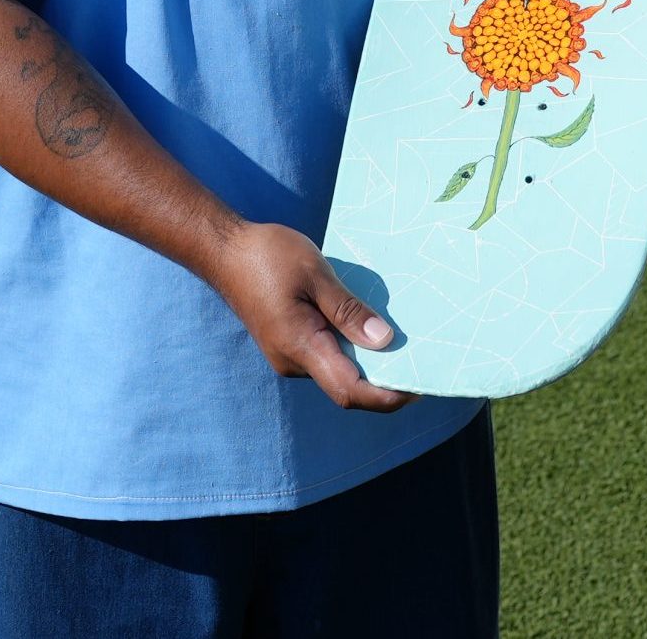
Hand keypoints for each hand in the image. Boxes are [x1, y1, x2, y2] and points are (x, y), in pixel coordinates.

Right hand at [206, 221, 417, 413]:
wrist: (224, 250)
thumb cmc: (268, 255)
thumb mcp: (316, 274)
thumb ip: (348, 311)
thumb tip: (385, 341)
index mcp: (300, 347)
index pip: (350, 391)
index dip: (387, 396)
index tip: (420, 388)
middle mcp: (293, 361)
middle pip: (346, 386)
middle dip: (384, 381)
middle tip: (423, 361)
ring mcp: (288, 354)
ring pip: (336, 370)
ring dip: (367, 363)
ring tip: (403, 342)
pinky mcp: (287, 342)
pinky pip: (325, 355)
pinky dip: (350, 350)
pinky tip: (368, 328)